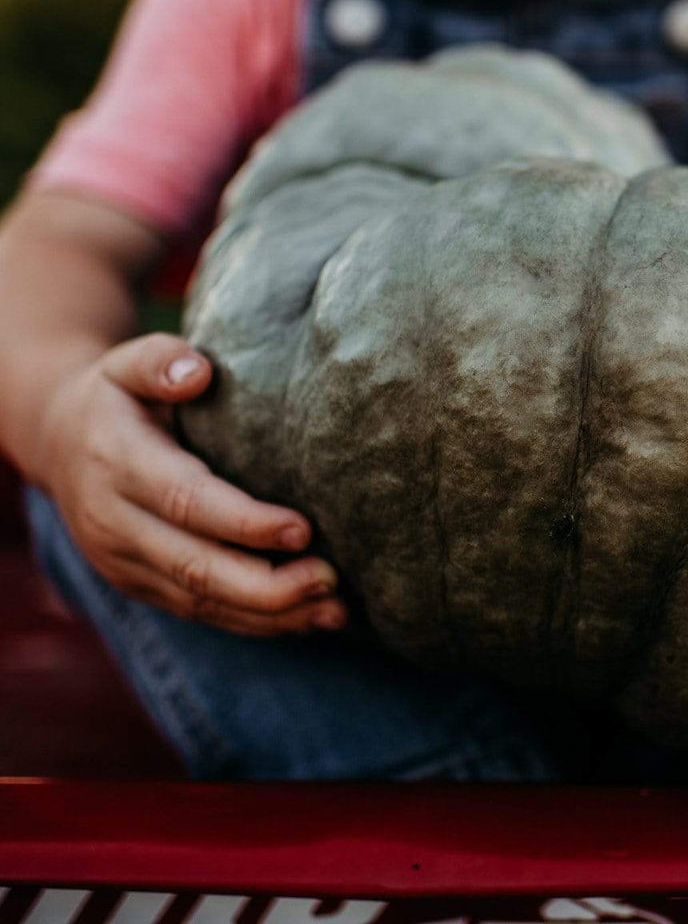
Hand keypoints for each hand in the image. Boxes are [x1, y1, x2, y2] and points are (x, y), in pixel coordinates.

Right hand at [37, 332, 347, 636]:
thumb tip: (198, 373)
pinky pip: (198, 611)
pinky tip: (305, 619)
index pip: (187, 502)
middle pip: (195, 567)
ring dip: (270, 613)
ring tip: (334, 611)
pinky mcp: (140, 584)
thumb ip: (161, 360)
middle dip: (267, 584)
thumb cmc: (116, 395)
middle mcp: (115, 523)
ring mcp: (124, 562)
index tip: (304, 530)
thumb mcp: (127, 363)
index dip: (245, 523)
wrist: (59, 442)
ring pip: (200, 601)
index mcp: (119, 464)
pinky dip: (253, 621)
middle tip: (330, 580)